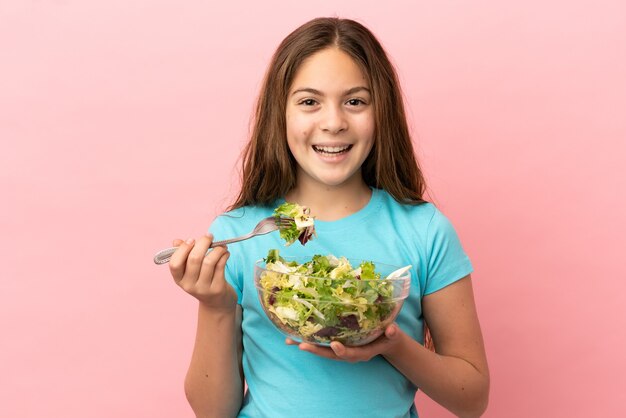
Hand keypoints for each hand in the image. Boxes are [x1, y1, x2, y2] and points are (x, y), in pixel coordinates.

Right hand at [168, 234, 236, 311]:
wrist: (216, 303)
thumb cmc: (202, 280)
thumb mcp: (190, 270)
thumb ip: (183, 255)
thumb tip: (177, 241)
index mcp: (179, 279)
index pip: (174, 264)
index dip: (183, 249)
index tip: (192, 240)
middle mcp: (189, 285)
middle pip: (194, 259)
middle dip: (203, 243)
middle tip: (209, 236)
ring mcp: (203, 288)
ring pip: (209, 261)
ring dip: (217, 249)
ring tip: (221, 246)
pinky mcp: (217, 288)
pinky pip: (221, 266)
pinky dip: (224, 255)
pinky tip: (225, 253)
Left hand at [286, 323, 403, 362]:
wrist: (385, 341)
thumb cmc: (389, 336)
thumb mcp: (393, 335)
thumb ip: (392, 333)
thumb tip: (392, 329)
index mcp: (362, 352)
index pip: (351, 354)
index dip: (343, 351)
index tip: (335, 345)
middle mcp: (349, 352)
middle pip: (330, 354)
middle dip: (316, 350)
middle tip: (302, 345)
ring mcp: (341, 349)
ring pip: (322, 350)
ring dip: (306, 345)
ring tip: (290, 341)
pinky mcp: (335, 343)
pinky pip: (320, 344)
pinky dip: (307, 340)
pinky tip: (294, 335)